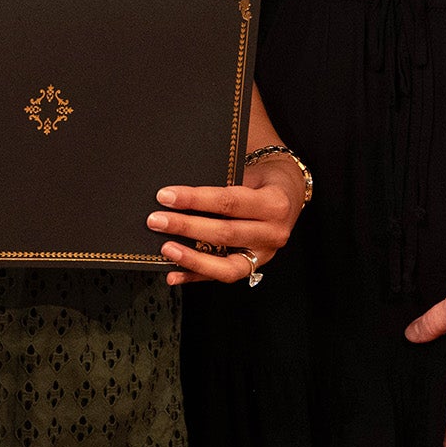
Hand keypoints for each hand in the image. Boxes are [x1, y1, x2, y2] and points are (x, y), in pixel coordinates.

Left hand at [145, 157, 304, 285]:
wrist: (289, 195)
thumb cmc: (263, 179)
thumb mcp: (250, 171)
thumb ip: (222, 180)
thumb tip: (177, 190)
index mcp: (274, 204)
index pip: (229, 202)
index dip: (195, 200)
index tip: (166, 196)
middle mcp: (273, 233)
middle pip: (225, 233)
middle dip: (186, 227)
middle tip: (156, 221)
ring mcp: (264, 255)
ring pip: (226, 265)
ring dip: (192, 259)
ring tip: (165, 249)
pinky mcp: (254, 267)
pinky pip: (222, 276)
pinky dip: (196, 276)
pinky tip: (173, 274)